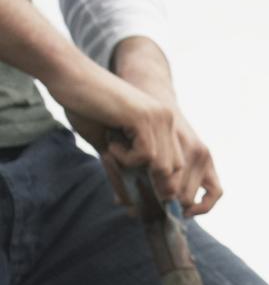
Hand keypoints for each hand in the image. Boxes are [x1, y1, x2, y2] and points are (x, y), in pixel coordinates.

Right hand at [47, 42, 220, 216]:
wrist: (68, 74)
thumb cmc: (86, 108)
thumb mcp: (111, 146)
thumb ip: (126, 170)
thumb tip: (131, 205)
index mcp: (167, 128)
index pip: (183, 168)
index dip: (178, 194)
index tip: (159, 209)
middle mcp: (169, 122)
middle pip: (178, 173)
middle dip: (159, 193)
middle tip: (133, 202)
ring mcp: (160, 118)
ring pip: (165, 167)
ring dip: (137, 171)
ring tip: (114, 153)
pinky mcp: (145, 118)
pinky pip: (147, 156)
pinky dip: (127, 158)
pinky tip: (112, 144)